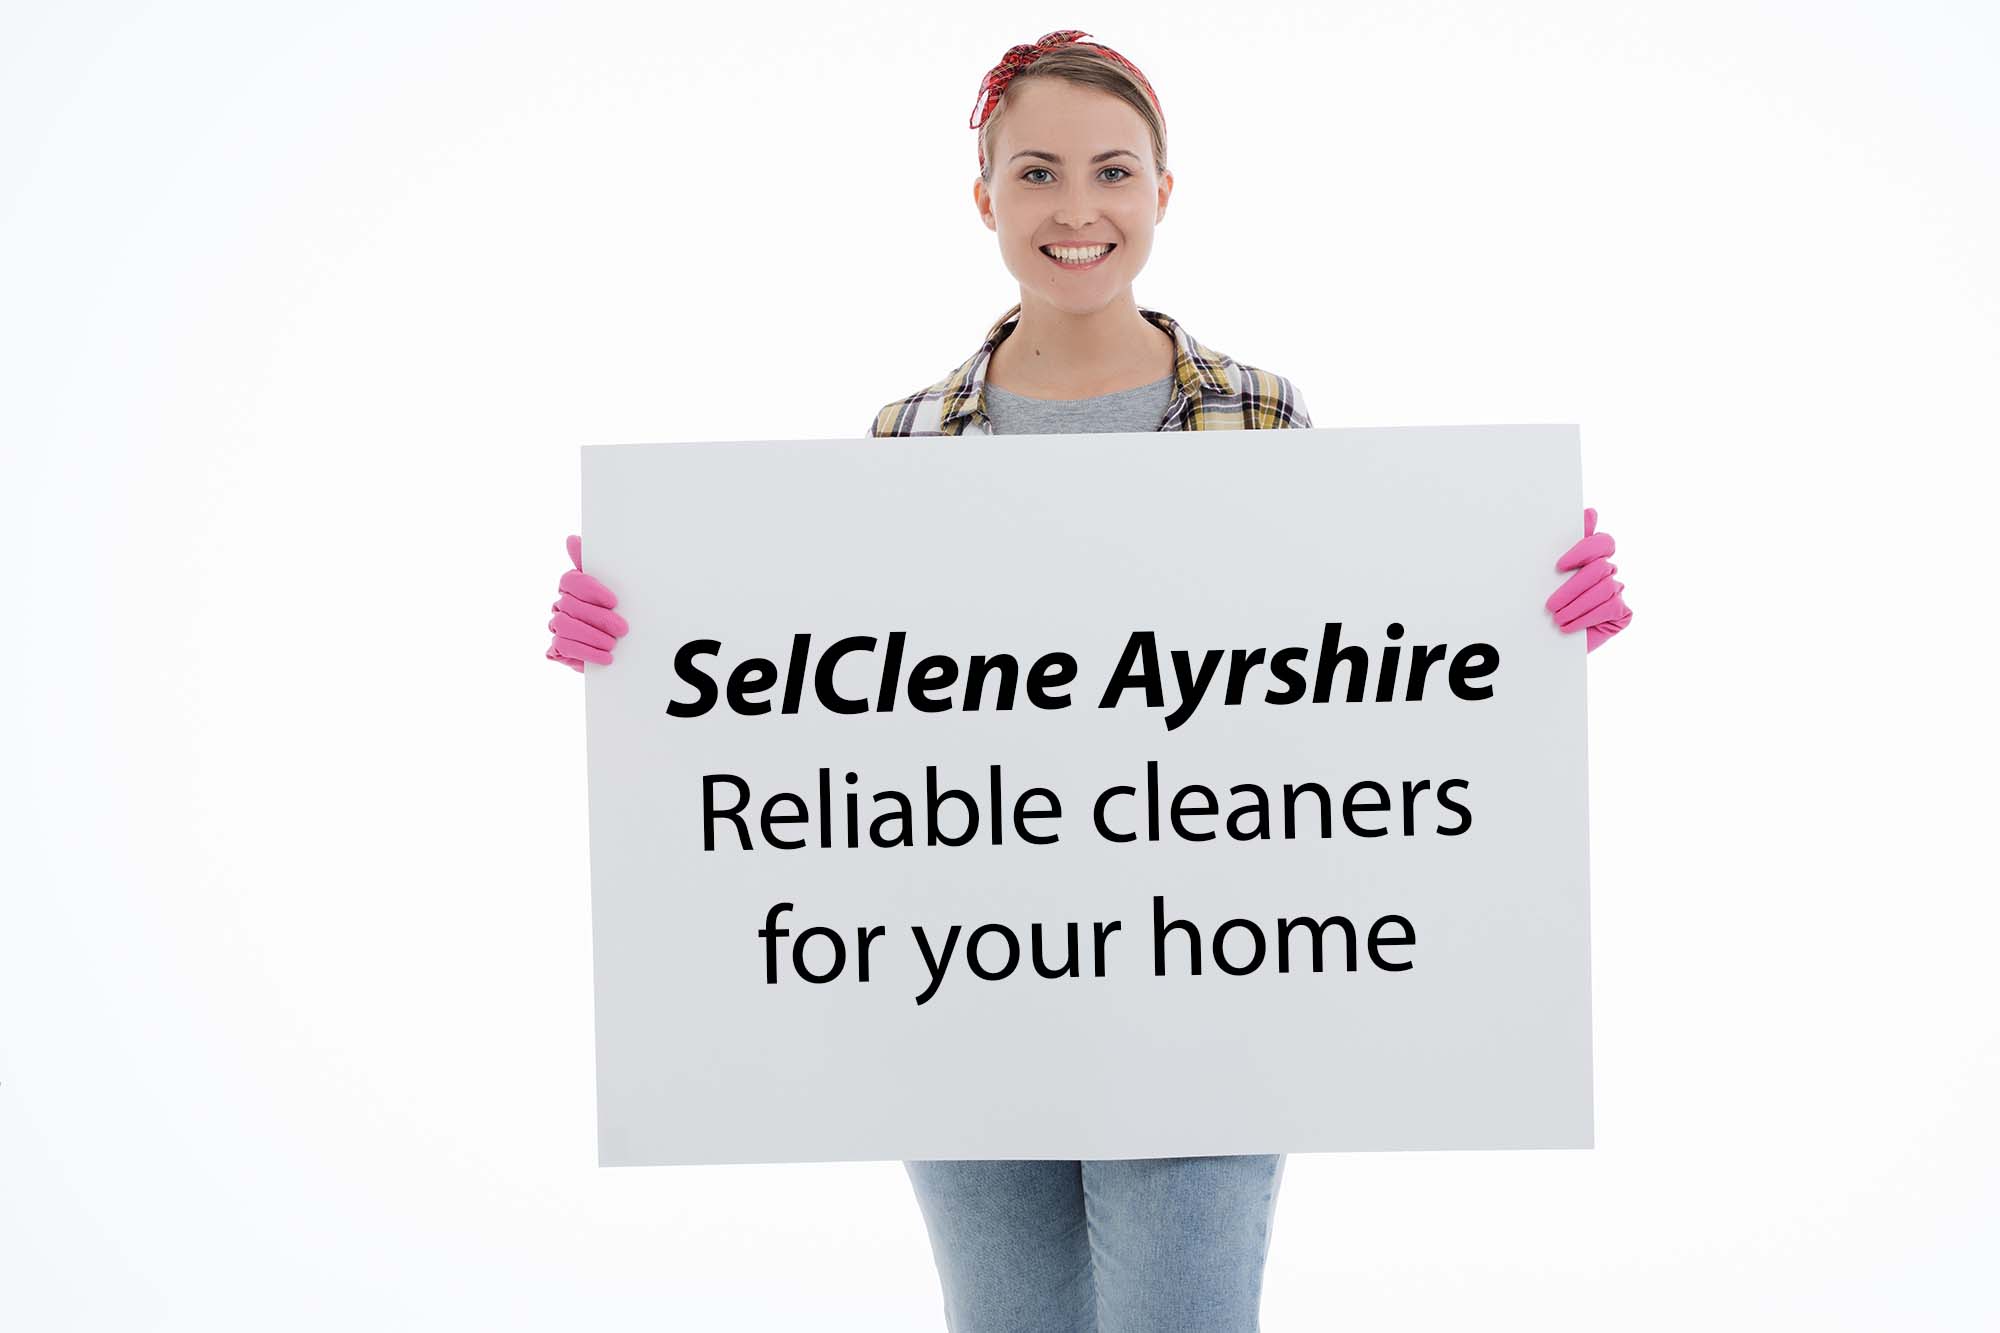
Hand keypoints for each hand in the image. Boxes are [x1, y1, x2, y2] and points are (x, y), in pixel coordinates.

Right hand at [545, 534, 629, 671]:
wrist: (623, 645)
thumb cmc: (616, 611)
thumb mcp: (614, 587)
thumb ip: (593, 565)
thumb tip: (571, 539)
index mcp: (571, 586)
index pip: (571, 581)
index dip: (591, 590)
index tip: (613, 601)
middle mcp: (560, 603)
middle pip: (571, 605)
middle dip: (599, 618)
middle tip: (622, 628)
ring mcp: (557, 625)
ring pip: (565, 626)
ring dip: (592, 636)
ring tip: (613, 644)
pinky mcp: (557, 648)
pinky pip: (564, 647)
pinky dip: (586, 652)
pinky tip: (605, 657)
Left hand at [1547, 507, 1631, 651]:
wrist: (1548, 642)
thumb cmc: (1550, 604)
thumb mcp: (1551, 575)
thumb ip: (1566, 544)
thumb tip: (1591, 512)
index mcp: (1594, 557)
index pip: (1602, 542)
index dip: (1584, 551)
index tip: (1559, 566)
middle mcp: (1609, 571)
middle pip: (1600, 568)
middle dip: (1572, 588)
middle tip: (1550, 605)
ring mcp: (1618, 591)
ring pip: (1604, 588)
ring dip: (1576, 606)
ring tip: (1557, 618)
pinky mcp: (1624, 613)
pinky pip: (1610, 607)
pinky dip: (1586, 617)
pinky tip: (1568, 626)